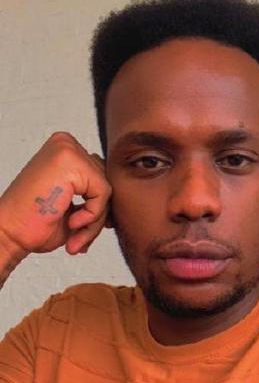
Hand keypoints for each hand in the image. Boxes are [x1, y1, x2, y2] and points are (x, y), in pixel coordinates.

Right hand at [0, 132, 111, 257]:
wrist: (10, 235)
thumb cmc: (36, 223)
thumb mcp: (75, 205)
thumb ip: (97, 194)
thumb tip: (124, 197)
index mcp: (66, 150)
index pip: (102, 175)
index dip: (99, 205)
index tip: (87, 226)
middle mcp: (67, 144)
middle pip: (106, 181)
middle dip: (97, 214)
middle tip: (80, 238)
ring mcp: (69, 150)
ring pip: (106, 189)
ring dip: (95, 220)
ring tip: (75, 236)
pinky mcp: (72, 161)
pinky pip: (103, 193)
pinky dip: (93, 215)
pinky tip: (71, 221)